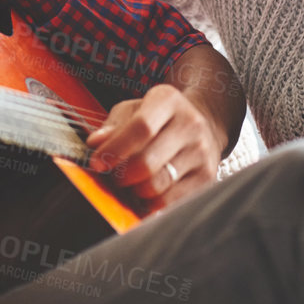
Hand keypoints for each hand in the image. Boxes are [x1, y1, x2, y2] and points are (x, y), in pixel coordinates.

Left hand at [84, 84, 223, 209]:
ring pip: (157, 185)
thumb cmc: (157, 120)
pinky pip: (170, 201)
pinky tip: (147, 193)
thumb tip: (95, 143)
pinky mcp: (207, 177)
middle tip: (114, 176)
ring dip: (135, 191)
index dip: (115, 149)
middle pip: (147, 162)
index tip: (96, 163)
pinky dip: (151, 203)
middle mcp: (190, 123)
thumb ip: (112, 126)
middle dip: (122, 175)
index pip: (140, 128)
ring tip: (131, 183)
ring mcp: (202, 151)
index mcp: (168, 100)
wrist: (201, 126)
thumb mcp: (132, 111)